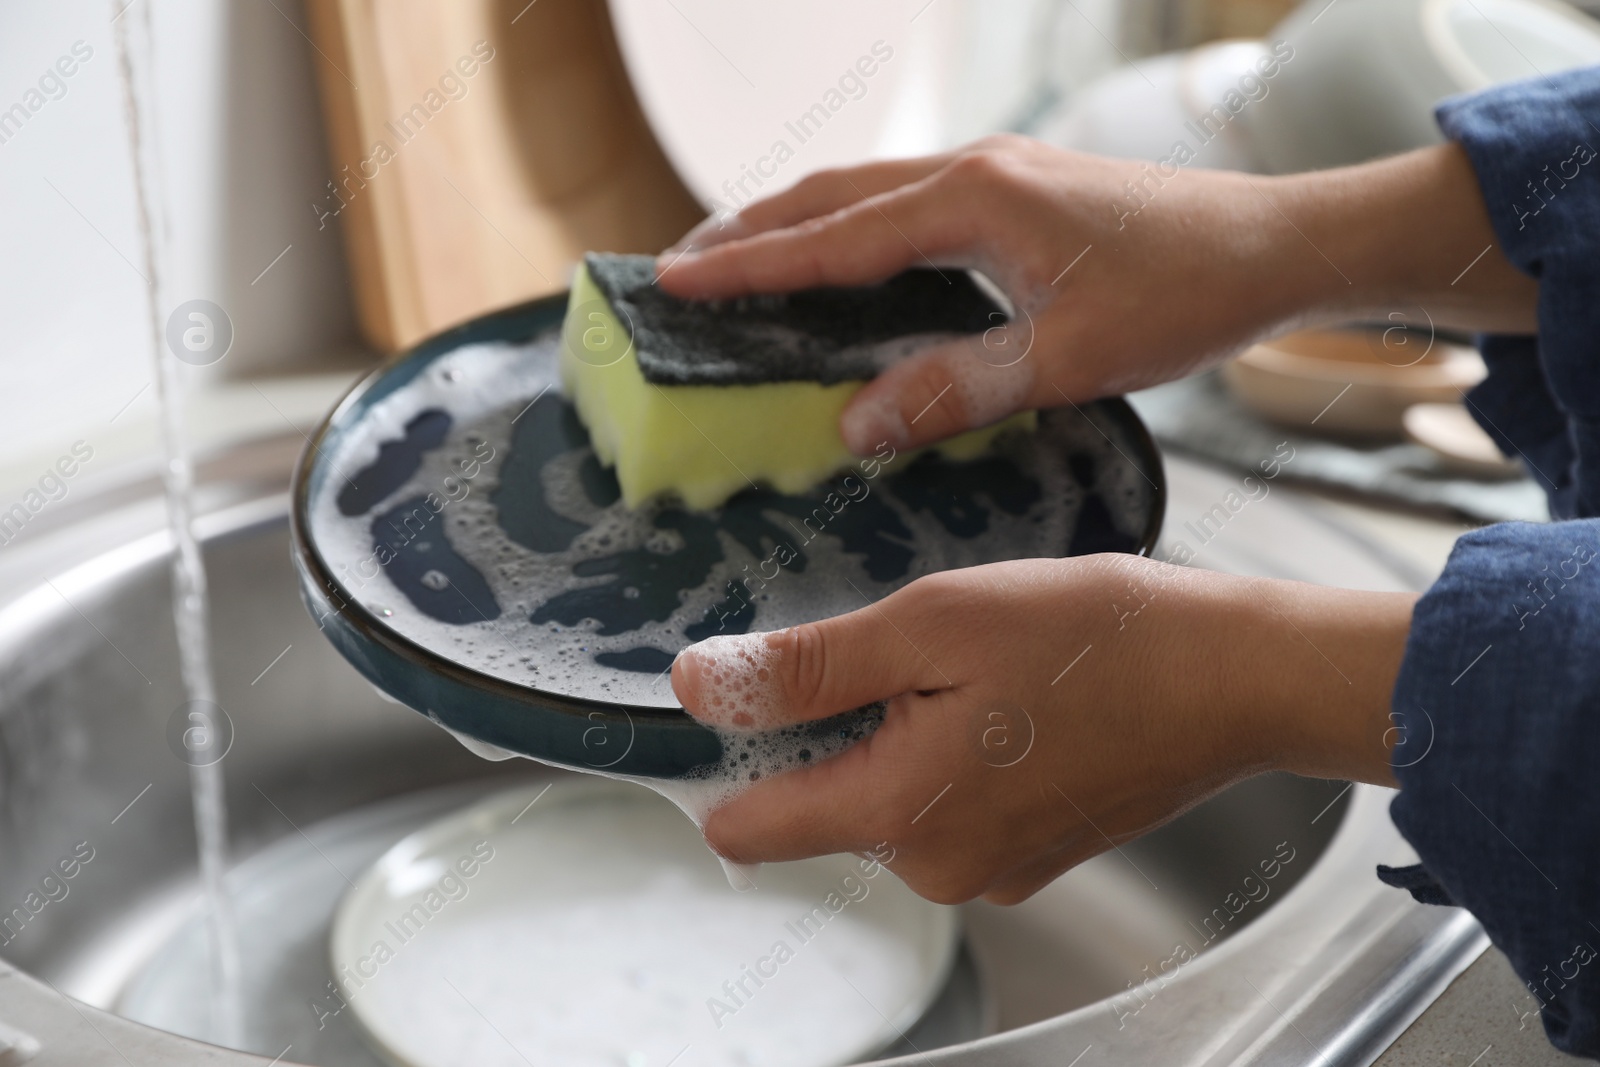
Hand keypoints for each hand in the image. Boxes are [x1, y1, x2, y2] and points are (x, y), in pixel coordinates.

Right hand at [657, 137, 1536, 454]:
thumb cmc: (1186, 295)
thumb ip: (958, 388)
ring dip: (799, 222)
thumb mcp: (1069, 358)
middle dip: (752, 227)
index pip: (833, 237)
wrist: (1279, 244)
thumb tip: (855, 425)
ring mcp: (998, 172)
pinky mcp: (1020, 189)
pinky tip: (848, 263)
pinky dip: (854, 228)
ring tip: (741, 258)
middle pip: (833, 194)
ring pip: (868, 190)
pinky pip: (907, 201)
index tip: (673, 277)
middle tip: (682, 264)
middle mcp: (975, 169)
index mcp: (974, 200)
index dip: (748, 262)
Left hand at [671, 555, 1414, 904]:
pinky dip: (950, 751)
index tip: (743, 692)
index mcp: (900, 817)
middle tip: (904, 648)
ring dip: (897, 732)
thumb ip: (807, 669)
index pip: (748, 826)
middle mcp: (937, 869)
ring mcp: (989, 870)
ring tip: (968, 668)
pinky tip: (1004, 696)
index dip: (723, 757)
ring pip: (886, 798)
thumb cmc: (1098, 637)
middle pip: (819, 803)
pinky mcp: (1028, 855)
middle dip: (834, 727)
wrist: (1236, 677)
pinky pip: (946, 805)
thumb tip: (699, 686)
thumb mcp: (932, 623)